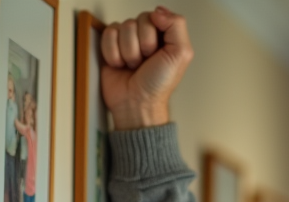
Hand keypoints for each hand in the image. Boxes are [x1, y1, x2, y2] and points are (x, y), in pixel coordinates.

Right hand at [101, 7, 193, 129]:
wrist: (136, 102)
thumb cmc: (158, 84)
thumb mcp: (181, 55)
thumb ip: (177, 26)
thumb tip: (158, 11)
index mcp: (166, 36)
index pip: (156, 16)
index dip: (154, 34)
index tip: (158, 51)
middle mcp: (147, 36)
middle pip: (138, 21)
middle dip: (141, 45)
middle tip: (145, 62)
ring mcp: (128, 40)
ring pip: (122, 27)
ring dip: (128, 51)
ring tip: (134, 66)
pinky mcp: (111, 46)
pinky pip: (107, 34)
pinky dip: (113, 53)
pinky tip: (120, 65)